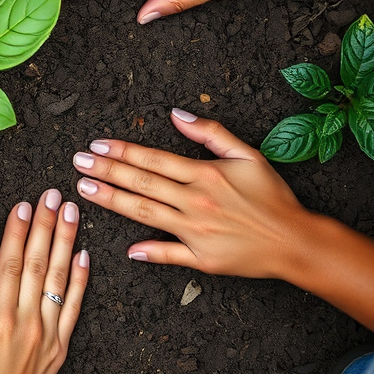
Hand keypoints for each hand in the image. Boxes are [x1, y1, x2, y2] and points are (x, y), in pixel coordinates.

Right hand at [0, 190, 88, 373]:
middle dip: (46, 225)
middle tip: (53, 194)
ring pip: (59, 278)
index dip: (17, 232)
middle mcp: (27, 323)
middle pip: (38, 263)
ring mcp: (48, 334)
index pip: (10, 266)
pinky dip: (79, 279)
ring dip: (66, 241)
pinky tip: (83, 254)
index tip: (23, 205)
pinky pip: (73, 306)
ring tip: (71, 211)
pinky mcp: (60, 345)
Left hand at [72, 110, 315, 278]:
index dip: (122, 152)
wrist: (296, 240)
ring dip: (112, 200)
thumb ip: (211, 133)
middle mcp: (196, 201)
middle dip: (106, 171)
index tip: (96, 146)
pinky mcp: (202, 259)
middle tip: (78, 163)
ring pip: (145, 213)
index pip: (153, 159)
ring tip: (85, 189)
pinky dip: (148, 251)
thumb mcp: (247, 155)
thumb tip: (177, 114)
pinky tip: (126, 248)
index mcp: (205, 175)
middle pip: (142, 182)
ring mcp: (196, 232)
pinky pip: (169, 254)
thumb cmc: (272, 196)